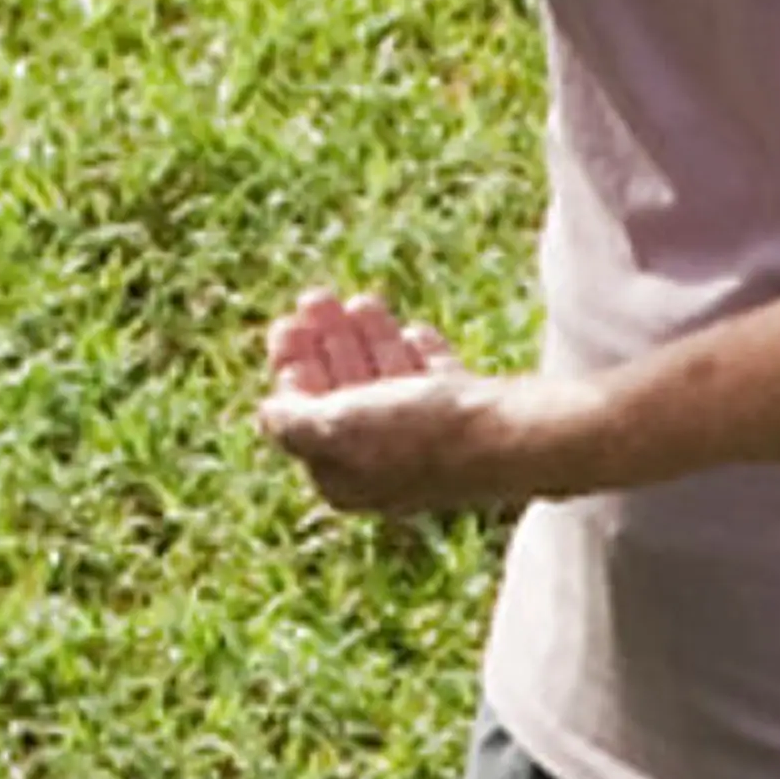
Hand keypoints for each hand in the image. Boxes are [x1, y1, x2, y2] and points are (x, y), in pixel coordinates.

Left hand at [258, 286, 519, 523]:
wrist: (513, 435)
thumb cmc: (420, 435)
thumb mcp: (335, 427)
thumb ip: (291, 421)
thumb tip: (266, 413)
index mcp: (345, 480)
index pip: (303, 420)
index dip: (292, 368)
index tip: (287, 325)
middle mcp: (384, 469)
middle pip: (344, 398)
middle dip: (328, 347)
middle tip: (317, 298)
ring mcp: (428, 445)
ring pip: (388, 385)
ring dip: (369, 341)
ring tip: (362, 301)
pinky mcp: (467, 422)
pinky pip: (434, 383)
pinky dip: (417, 357)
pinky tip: (411, 331)